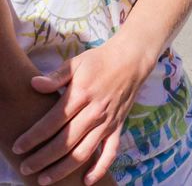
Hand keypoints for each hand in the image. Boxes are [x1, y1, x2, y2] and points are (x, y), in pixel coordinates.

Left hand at [14, 38, 152, 184]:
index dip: (33, 137)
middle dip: (42, 158)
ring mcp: (108, 122)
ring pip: (84, 152)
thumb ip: (55, 77)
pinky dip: (99, 169)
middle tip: (25, 168)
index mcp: (82, 94)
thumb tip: (34, 84)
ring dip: (62, 169)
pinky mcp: (118, 127)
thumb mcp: (76, 63)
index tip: (17, 147)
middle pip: (65, 142)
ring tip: (43, 180)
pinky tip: (86, 181)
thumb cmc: (99, 61)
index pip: (52, 122)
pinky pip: (110, 152)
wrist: (132, 60)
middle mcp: (95, 112)